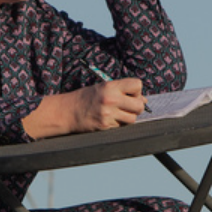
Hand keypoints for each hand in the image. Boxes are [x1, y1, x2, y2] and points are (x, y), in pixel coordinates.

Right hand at [21, 77, 143, 137]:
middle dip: (136, 107)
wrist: (68, 111)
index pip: (137, 85)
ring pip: (132, 119)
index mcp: (110, 86)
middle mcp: (110, 99)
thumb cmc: (87, 98)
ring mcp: (108, 114)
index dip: (137, 91)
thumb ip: (122, 92)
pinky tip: (109, 120)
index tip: (130, 95)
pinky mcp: (105, 126)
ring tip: (118, 114)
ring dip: (128, 118)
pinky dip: (118, 124)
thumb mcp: (102, 88)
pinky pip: (121, 127)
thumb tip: (144, 100)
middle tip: (128, 107)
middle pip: (139, 105)